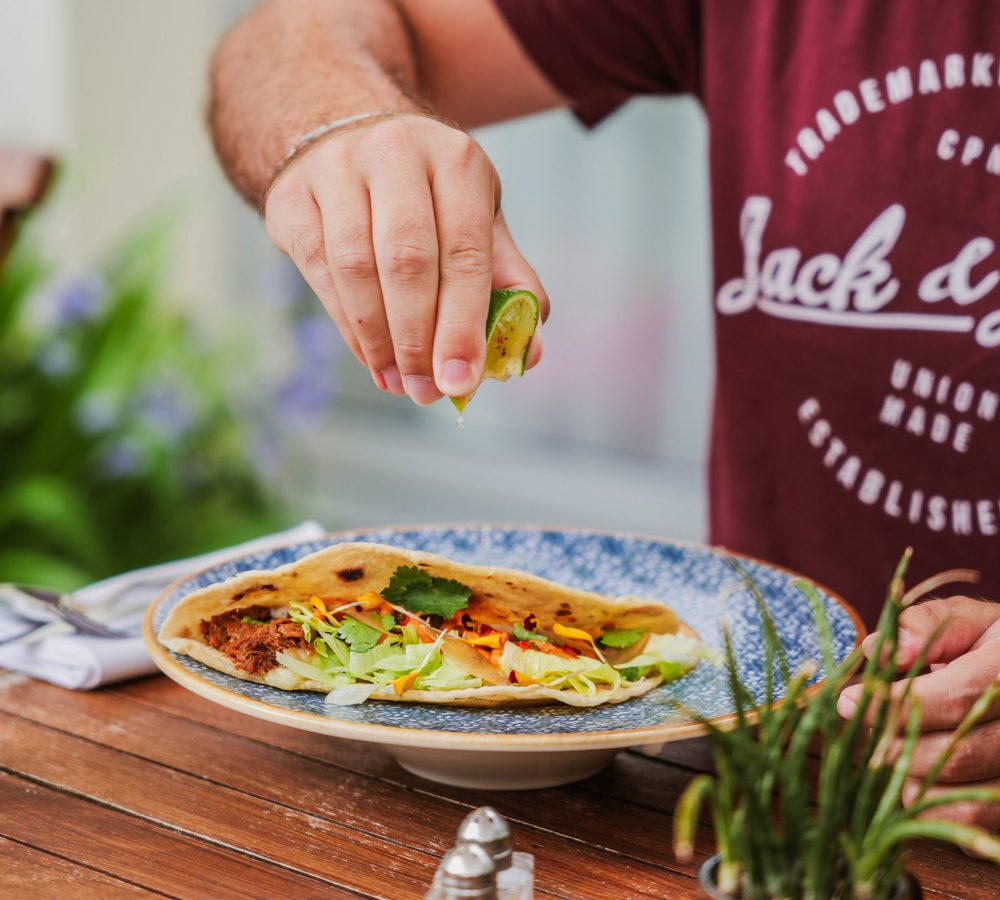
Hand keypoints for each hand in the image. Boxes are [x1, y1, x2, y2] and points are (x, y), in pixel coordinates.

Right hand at [264, 114, 547, 404]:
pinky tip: (370, 356)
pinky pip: (318, 270)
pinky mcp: (292, 197)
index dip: (463, 324)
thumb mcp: (477, 221)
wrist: (350, 139)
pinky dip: (347, 325)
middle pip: (407, 260)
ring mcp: (336, 170)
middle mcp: (395, 153)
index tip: (462, 380)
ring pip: (355, 267)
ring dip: (379, 339)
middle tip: (426, 391)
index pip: (465, 251)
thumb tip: (525, 354)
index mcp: (456, 160)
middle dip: (418, 339)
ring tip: (398, 382)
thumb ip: (505, 283)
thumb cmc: (428, 197)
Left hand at [838, 596, 999, 830]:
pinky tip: (913, 777)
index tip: (848, 702)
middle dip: (896, 743)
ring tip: (889, 749)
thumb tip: (883, 651)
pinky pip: (974, 821)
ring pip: (964, 792)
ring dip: (910, 775)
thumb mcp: (962, 619)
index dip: (896, 704)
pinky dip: (932, 808)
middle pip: (958, 751)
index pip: (956, 698)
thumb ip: (921, 625)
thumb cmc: (986, 644)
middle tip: (864, 732)